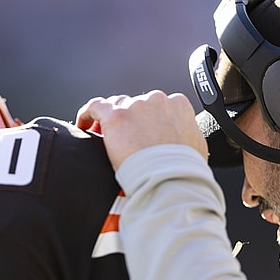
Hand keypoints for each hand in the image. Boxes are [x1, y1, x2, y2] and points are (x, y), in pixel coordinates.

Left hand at [76, 90, 207, 170]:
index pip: (156, 105)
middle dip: (128, 119)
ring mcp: (135, 106)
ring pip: (115, 106)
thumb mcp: (196, 147)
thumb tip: (184, 141)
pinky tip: (83, 125)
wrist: (169, 179)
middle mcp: (157, 100)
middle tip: (122, 139)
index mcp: (178, 104)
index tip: (139, 132)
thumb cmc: (184, 169)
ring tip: (101, 136)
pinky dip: (87, 114)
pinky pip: (95, 107)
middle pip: (135, 104)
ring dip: (109, 119)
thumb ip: (187, 135)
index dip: (145, 119)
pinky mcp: (115, 116)